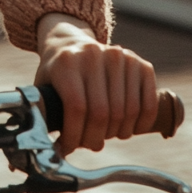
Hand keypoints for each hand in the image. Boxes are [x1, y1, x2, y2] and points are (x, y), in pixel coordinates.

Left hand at [34, 12, 157, 155]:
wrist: (71, 42)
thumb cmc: (57, 73)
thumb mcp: (43, 85)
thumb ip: (43, 112)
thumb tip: (44, 149)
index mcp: (67, 62)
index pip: (77, 107)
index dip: (75, 135)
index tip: (69, 148)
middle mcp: (94, 55)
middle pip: (102, 112)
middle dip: (96, 138)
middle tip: (90, 144)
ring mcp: (120, 57)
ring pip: (126, 112)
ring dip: (118, 134)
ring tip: (105, 135)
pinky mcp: (140, 64)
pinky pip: (148, 104)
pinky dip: (141, 125)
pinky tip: (129, 130)